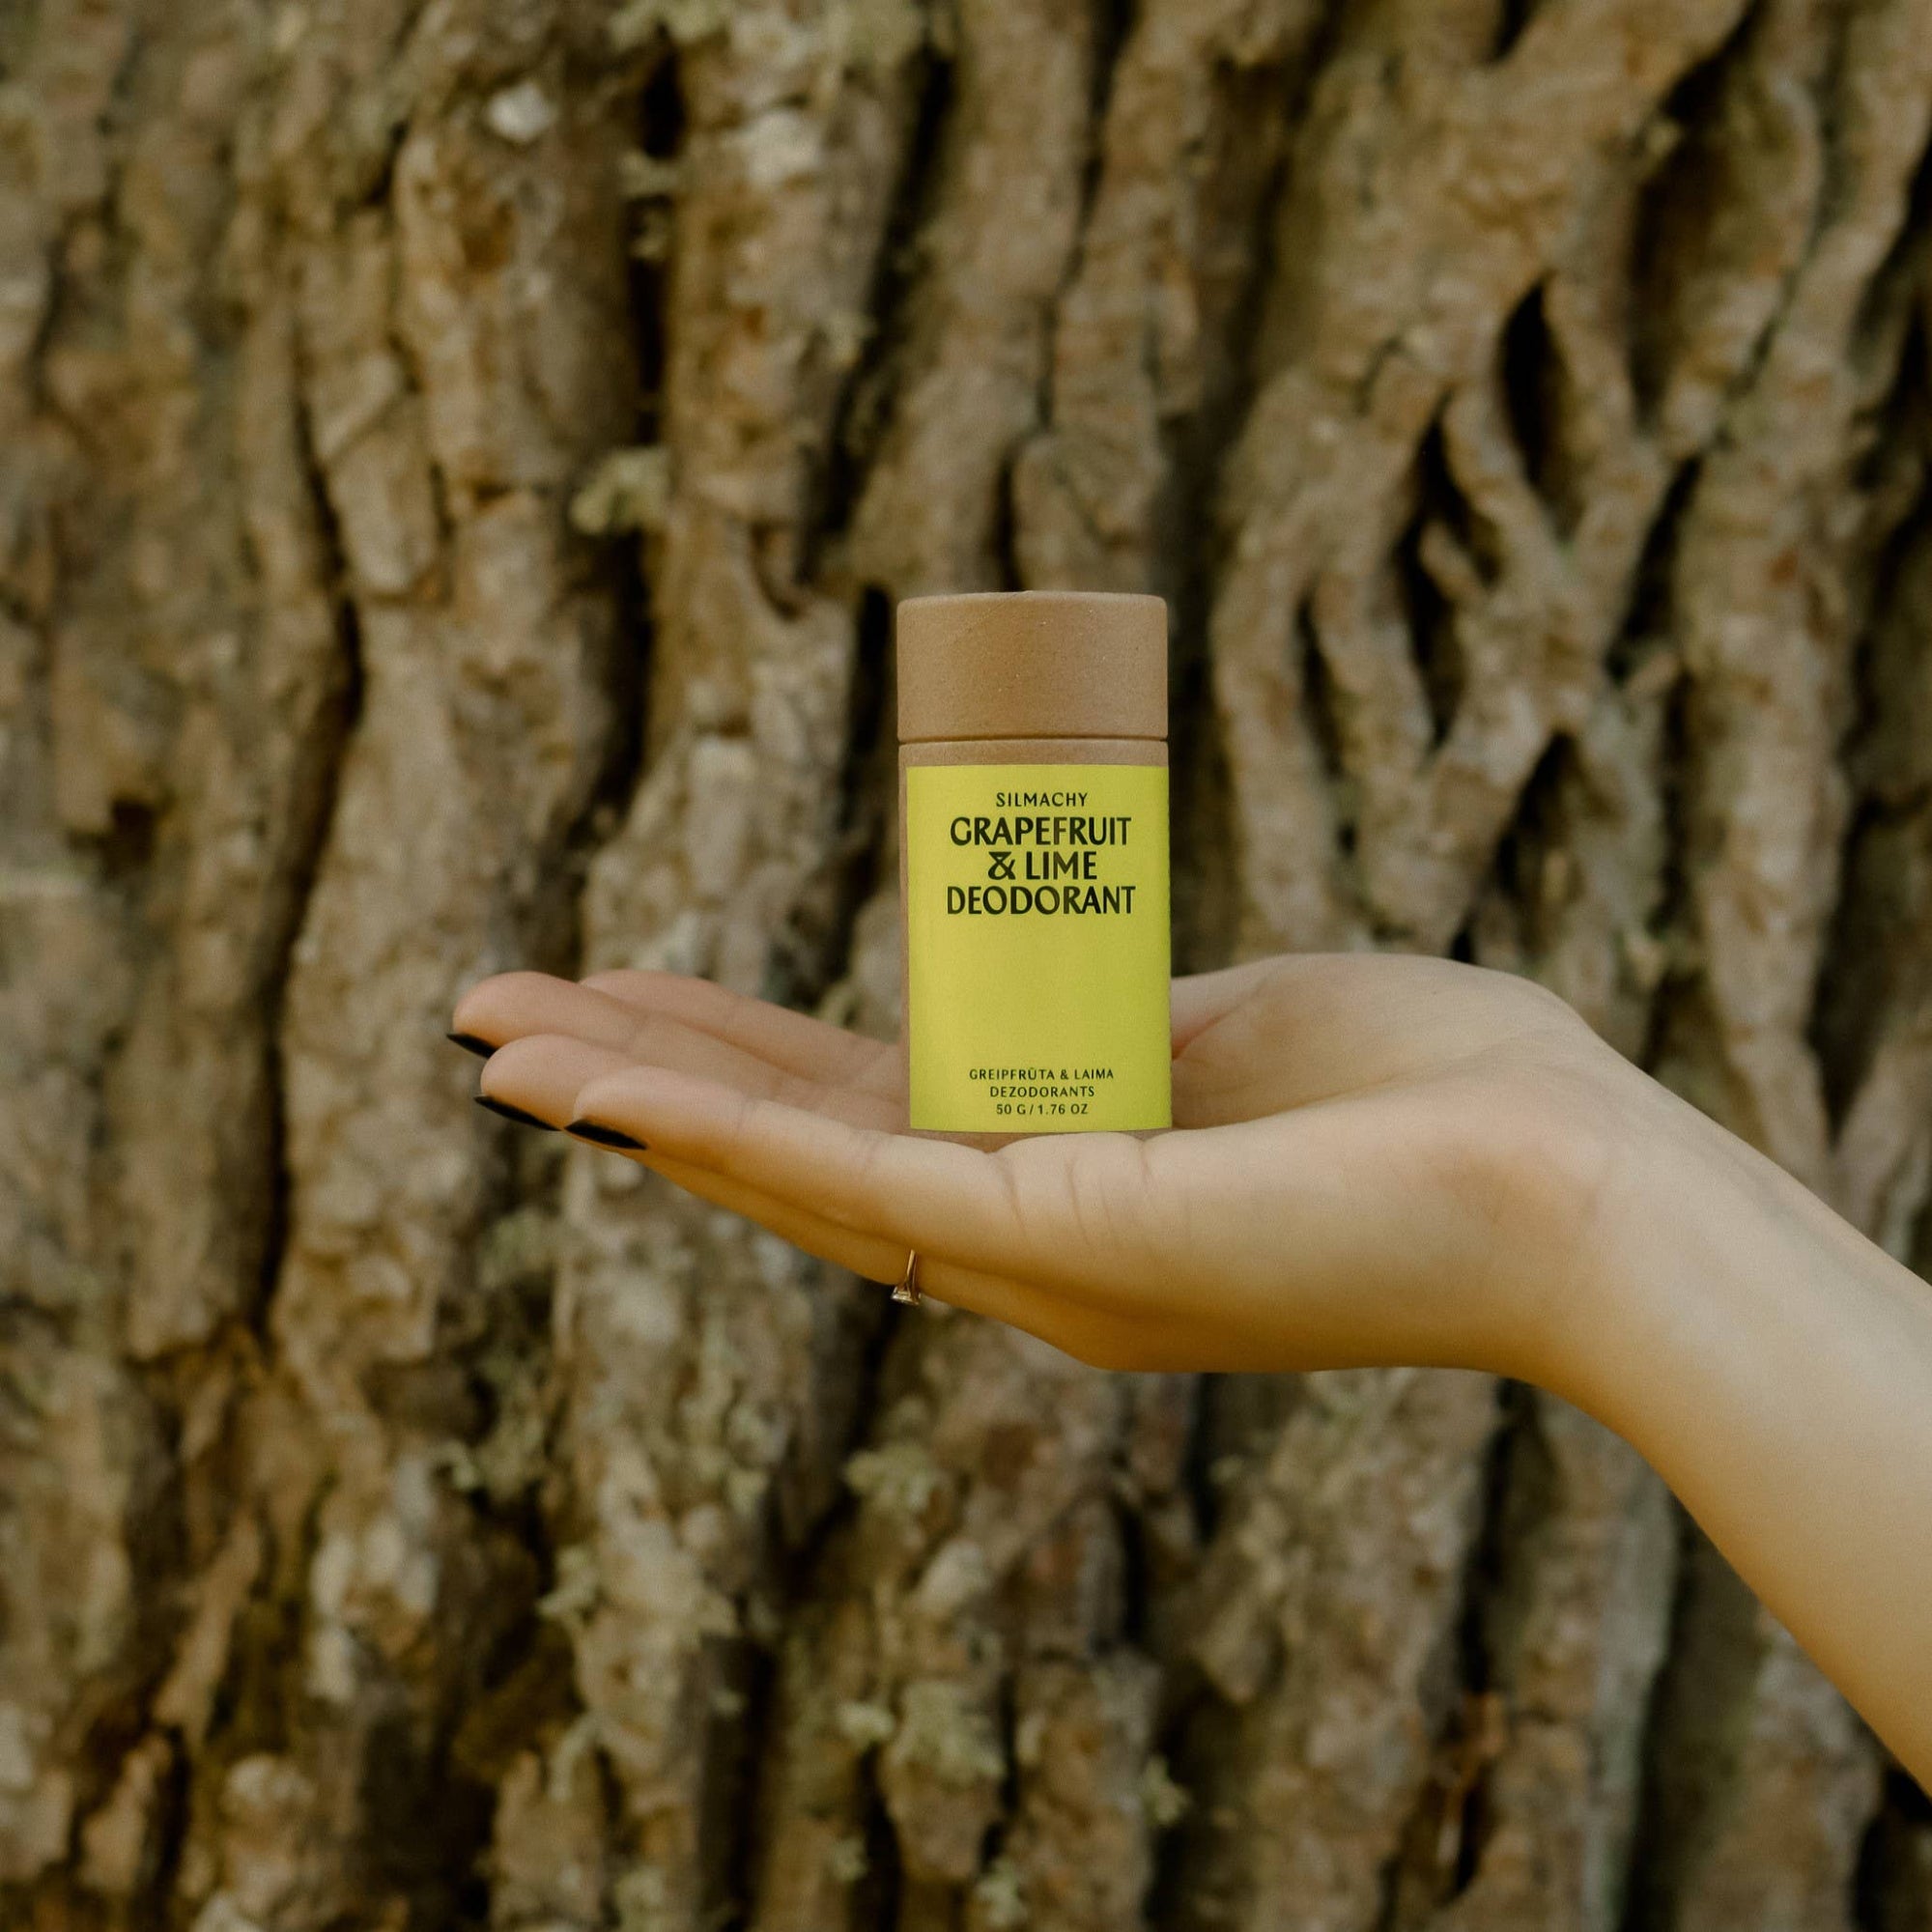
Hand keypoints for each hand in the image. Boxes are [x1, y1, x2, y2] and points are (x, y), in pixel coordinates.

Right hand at [450, 954, 1680, 1385]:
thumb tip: (1073, 971)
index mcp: (1067, 1182)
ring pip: (788, 1168)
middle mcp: (1023, 1243)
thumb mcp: (1239, 1022)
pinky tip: (594, 1087)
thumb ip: (1134, 1016)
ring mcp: (1029, 1254)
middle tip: (495, 1015)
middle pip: (793, 1147)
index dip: (738, 1052)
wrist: (1576, 1183)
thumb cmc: (1441, 1092)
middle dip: (642, 1074)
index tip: (642, 988)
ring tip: (491, 1037)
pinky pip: (847, 1176)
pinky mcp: (1053, 1239)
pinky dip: (711, 1130)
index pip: (863, 1112)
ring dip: (631, 1098)